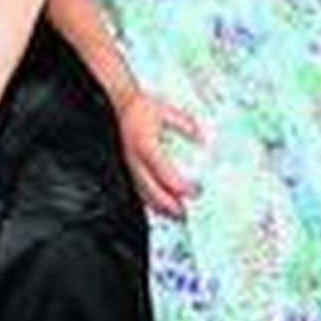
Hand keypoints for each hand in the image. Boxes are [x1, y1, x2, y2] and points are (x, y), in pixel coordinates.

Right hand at [114, 90, 200, 218]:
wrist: (119, 104)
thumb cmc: (139, 108)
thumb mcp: (165, 111)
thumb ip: (185, 124)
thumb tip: (202, 137)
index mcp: (146, 147)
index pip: (167, 176)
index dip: (183, 188)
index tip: (196, 191)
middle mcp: (136, 160)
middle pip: (154, 192)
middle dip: (171, 206)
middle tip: (187, 213)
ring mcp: (129, 166)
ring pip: (143, 194)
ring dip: (160, 207)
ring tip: (175, 215)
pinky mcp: (126, 167)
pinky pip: (137, 189)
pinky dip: (148, 201)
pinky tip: (158, 205)